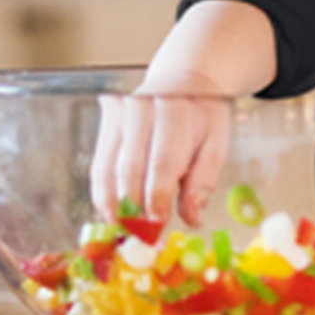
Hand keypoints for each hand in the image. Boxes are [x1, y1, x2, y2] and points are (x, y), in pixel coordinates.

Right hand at [88, 0, 279, 224]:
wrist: (185, 79)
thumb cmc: (202, 115)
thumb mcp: (216, 143)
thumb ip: (204, 181)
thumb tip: (192, 218)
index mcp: (175, 110)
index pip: (161, 162)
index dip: (156, 198)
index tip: (156, 224)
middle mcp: (142, 107)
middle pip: (129, 167)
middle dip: (131, 207)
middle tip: (137, 235)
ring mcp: (119, 112)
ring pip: (107, 167)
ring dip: (111, 203)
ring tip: (121, 229)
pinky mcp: (105, 120)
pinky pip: (98, 162)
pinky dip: (102, 191)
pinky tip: (112, 211)